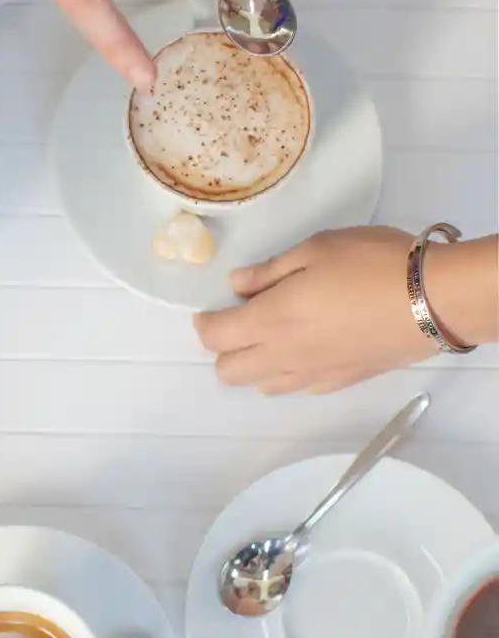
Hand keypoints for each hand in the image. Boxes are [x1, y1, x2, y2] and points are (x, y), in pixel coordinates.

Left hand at [193, 227, 455, 393]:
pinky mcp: (342, 382)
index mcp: (271, 321)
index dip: (204, 324)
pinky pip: (298, 387)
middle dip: (223, 349)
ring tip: (272, 331)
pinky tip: (304, 345)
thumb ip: (267, 272)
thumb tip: (235, 286)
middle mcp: (286, 356)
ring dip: (254, 363)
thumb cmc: (370, 263)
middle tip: (240, 319)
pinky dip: (287, 372)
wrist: (434, 299)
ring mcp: (315, 375)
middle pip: (230, 373)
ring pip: (263, 385)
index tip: (209, 309)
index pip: (216, 338)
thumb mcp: (313, 250)